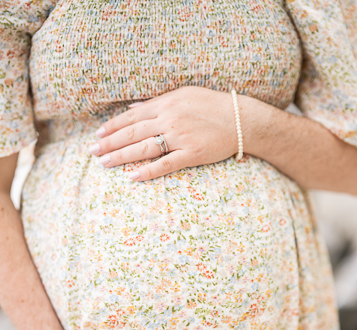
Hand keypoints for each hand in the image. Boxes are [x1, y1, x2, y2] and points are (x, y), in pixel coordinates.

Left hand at [88, 86, 240, 180]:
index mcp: (166, 104)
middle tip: (92, 151)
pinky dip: (148, 171)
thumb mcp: (183, 95)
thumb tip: (133, 109)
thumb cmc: (212, 105)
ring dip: (121, 156)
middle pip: (132, 133)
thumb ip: (157, 102)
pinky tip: (131, 176)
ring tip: (104, 163)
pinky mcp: (192, 154)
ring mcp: (180, 137)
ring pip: (144, 148)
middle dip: (109, 142)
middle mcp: (170, 119)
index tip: (98, 133)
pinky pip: (165, 164)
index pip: (132, 116)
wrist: (242, 119)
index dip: (113, 126)